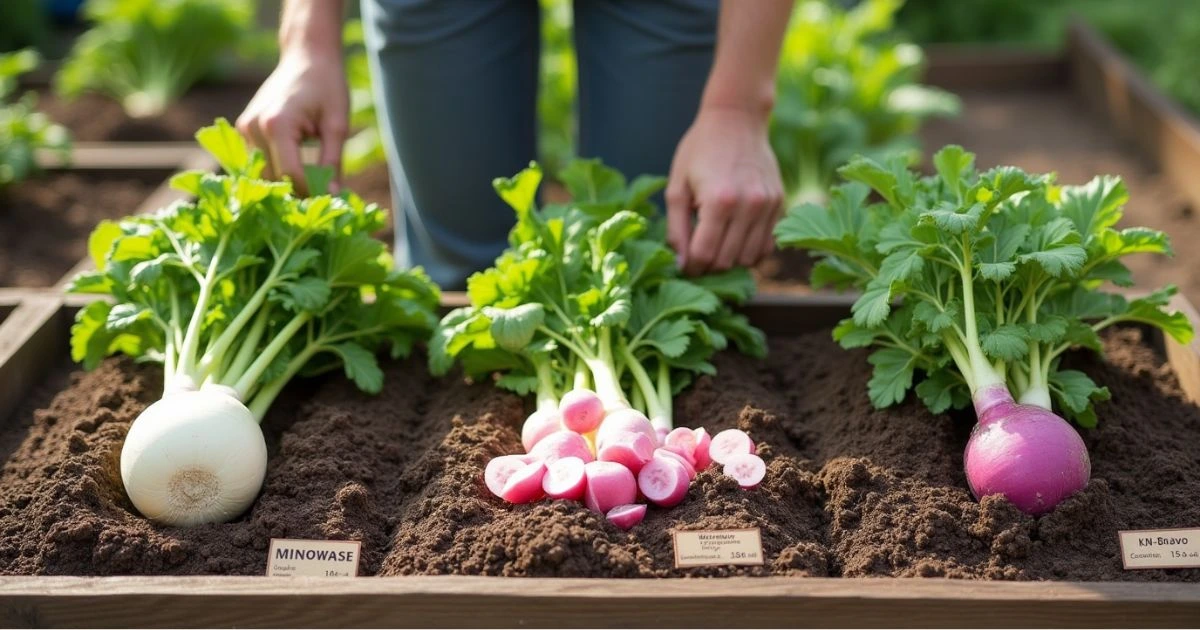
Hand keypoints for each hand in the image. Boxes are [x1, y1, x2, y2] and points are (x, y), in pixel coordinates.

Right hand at [236, 51, 348, 193]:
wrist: (306, 56)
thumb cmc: (326, 86)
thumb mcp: (337, 125)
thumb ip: (333, 162)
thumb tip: (333, 195)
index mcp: (277, 124)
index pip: (291, 174)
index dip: (312, 190)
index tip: (333, 197)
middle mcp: (253, 127)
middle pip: (274, 178)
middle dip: (299, 191)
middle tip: (325, 197)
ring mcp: (244, 129)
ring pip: (264, 174)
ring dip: (287, 184)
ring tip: (314, 185)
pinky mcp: (244, 130)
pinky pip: (258, 162)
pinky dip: (277, 171)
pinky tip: (299, 172)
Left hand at [666, 106, 783, 275]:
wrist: (737, 118)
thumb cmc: (700, 150)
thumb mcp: (677, 187)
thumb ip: (676, 229)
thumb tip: (681, 265)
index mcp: (719, 201)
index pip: (705, 255)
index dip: (691, 267)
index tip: (685, 265)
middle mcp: (749, 206)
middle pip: (727, 261)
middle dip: (709, 266)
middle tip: (698, 256)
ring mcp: (768, 206)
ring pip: (750, 258)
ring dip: (731, 260)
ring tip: (717, 245)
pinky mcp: (780, 204)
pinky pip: (767, 245)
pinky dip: (751, 251)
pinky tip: (736, 238)